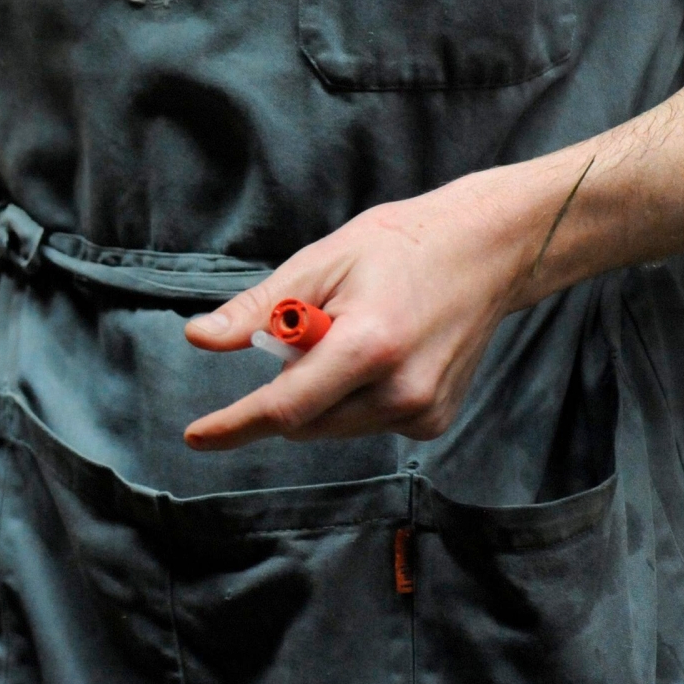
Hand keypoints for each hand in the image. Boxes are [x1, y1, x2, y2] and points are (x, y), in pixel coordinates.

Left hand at [180, 167, 542, 449]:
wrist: (488, 250)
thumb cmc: (398, 246)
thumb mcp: (320, 262)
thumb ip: (258, 309)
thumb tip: (199, 339)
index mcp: (369, 346)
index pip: (285, 407)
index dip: (235, 425)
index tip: (196, 436)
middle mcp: (402, 391)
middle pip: (305, 422)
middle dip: (286, 389)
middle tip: (313, 328)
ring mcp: (424, 412)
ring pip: (333, 426)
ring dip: (322, 394)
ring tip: (357, 333)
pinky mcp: (434, 422)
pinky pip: (366, 422)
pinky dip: (355, 397)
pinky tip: (385, 353)